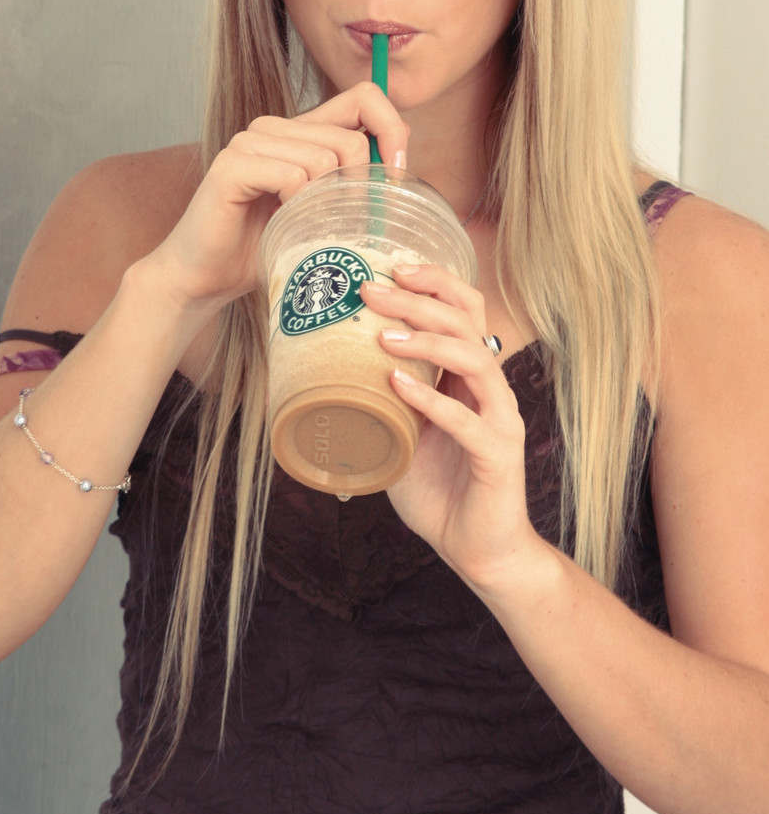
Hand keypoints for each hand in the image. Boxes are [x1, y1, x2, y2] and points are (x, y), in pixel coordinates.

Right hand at [149, 82, 408, 310]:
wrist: (205, 277)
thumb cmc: (265, 249)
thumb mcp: (322, 214)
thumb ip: (352, 186)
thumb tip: (402, 173)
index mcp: (301, 131)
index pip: (364, 97)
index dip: (392, 129)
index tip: (395, 177)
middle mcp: (275, 127)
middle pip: (351, 138)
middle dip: (359, 189)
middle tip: (342, 224)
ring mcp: (250, 142)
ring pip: (325, 157)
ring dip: (325, 204)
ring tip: (304, 227)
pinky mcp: (232, 164)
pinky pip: (292, 174)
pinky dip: (297, 205)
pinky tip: (280, 223)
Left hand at [360, 265, 538, 595]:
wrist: (478, 549)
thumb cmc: (439, 489)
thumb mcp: (398, 434)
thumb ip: (376, 402)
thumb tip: (316, 375)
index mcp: (469, 375)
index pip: (463, 308)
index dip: (434, 280)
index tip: (392, 264)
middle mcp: (488, 387)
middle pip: (466, 321)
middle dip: (418, 299)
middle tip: (372, 290)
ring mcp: (498, 418)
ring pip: (474, 358)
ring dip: (426, 341)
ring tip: (383, 336)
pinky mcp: (498, 455)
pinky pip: (468, 419)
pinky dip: (432, 399)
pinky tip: (398, 385)